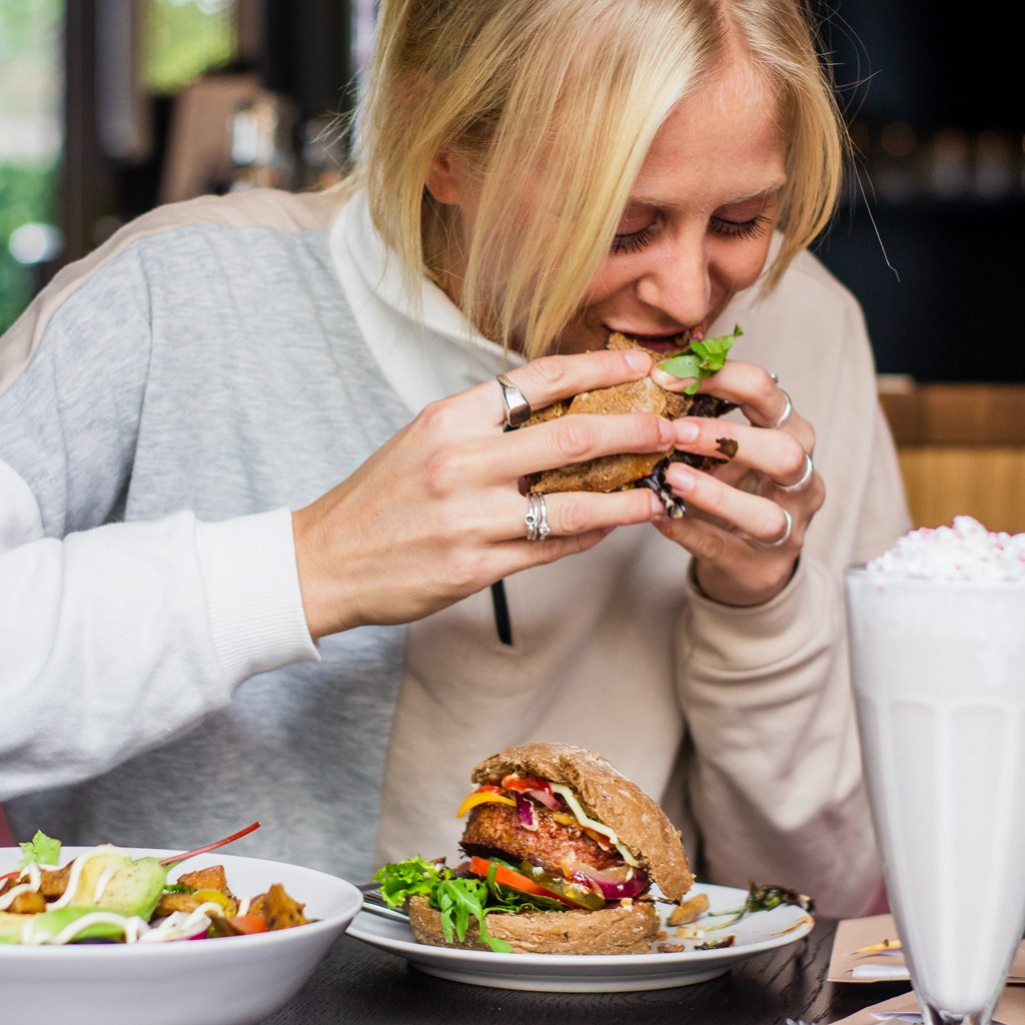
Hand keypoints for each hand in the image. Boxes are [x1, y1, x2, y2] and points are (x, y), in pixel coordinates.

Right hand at [293, 348, 674, 638]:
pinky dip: (590, 535)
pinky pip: (552, 548)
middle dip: (638, 429)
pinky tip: (613, 526)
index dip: (601, 366)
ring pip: (575, 504)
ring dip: (629, 496)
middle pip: (574, 436)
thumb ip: (485, 424)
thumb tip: (557, 410)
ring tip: (662, 490)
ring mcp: (471, 518)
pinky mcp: (476, 567)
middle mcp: (462, 461)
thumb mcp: (424, 439)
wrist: (325, 560)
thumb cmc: (379, 497)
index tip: (642, 361)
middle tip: (676, 427)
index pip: (540, 378)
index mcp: (450, 418)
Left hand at [650, 359, 823, 605]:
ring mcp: (790, 526)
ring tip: (671, 477)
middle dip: (730, 439)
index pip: (768, 391)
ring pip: (766, 513)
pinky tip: (660, 516)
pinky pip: (726, 549)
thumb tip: (649, 373)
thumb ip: (698, 416)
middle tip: (676, 432)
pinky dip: (691, 532)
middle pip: (786, 451)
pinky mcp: (763, 566)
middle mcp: (801, 477)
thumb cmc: (731, 487)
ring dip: (715, 494)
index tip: (667, 377)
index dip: (721, 378)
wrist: (746, 560)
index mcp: (790, 431)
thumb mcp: (722, 447)